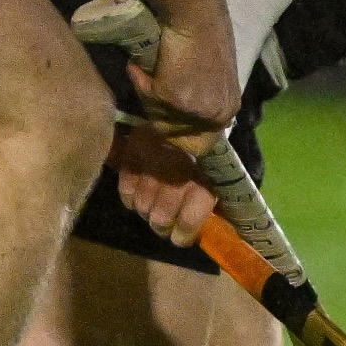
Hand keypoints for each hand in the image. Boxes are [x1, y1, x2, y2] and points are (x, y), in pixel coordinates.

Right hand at [107, 121, 218, 247]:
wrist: (185, 108)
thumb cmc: (204, 144)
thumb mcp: (217, 171)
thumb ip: (214, 198)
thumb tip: (218, 229)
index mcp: (202, 181)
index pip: (187, 222)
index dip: (182, 236)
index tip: (180, 238)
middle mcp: (175, 177)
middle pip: (160, 220)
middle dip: (162, 225)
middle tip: (165, 220)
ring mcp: (151, 168)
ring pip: (142, 209)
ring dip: (147, 210)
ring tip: (153, 203)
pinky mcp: (131, 157)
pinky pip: (126, 193)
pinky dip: (131, 197)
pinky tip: (140, 191)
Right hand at [131, 12, 240, 139]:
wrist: (195, 15)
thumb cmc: (204, 37)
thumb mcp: (215, 77)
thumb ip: (202, 100)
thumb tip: (177, 116)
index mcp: (227, 110)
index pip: (201, 145)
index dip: (178, 135)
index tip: (163, 119)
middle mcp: (215, 115)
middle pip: (176, 136)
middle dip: (158, 115)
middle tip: (152, 90)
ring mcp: (194, 108)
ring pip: (157, 118)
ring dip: (147, 95)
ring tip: (147, 72)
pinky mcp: (173, 97)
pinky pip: (146, 97)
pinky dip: (139, 80)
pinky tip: (142, 65)